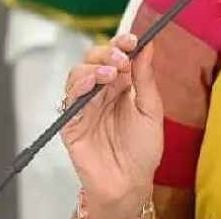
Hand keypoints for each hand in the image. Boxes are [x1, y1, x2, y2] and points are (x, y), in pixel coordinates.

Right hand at [60, 34, 162, 218]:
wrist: (131, 182)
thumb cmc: (143, 149)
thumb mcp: (151, 109)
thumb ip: (145, 78)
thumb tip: (148, 46)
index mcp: (123, 86)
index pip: (118, 56)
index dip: (123, 44)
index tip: (133, 39)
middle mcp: (103, 92)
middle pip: (95, 59)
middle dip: (107, 52)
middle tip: (121, 58)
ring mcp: (86, 106)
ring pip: (79, 74)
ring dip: (94, 67)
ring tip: (110, 72)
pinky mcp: (72, 123)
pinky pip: (69, 100)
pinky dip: (79, 86)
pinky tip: (92, 83)